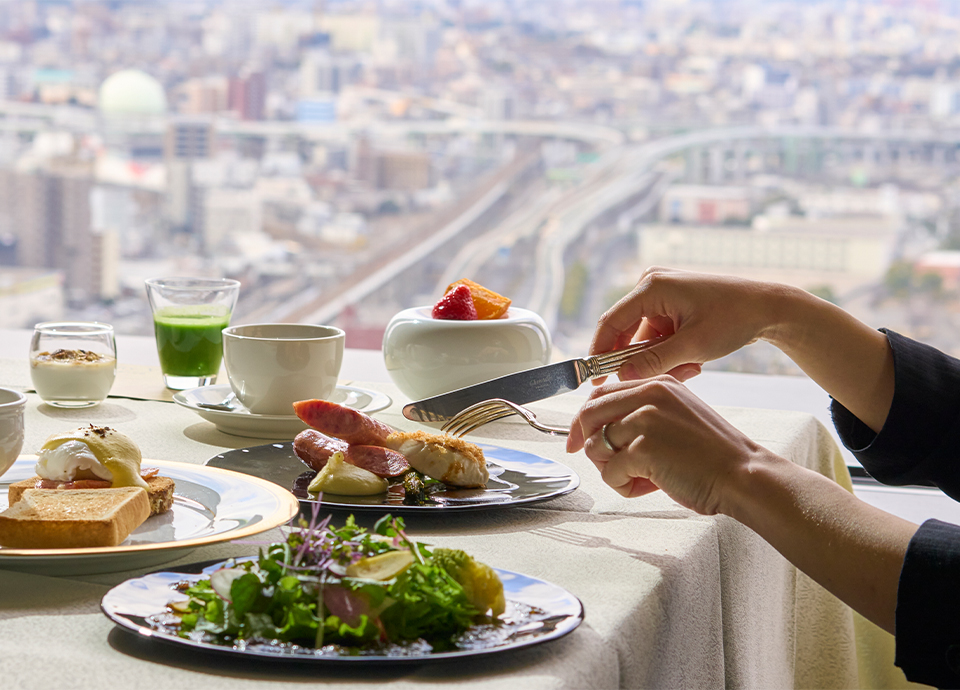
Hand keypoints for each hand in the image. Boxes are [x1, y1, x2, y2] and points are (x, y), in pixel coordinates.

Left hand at [567, 376, 771, 514]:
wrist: (744, 475)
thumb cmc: (712, 455)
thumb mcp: (677, 415)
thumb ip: (642, 413)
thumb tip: (598, 428)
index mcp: (657, 384)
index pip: (600, 394)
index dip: (583, 420)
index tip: (578, 440)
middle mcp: (648, 395)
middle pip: (589, 416)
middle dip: (588, 445)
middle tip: (608, 465)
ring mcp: (644, 420)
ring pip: (596, 447)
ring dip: (613, 470)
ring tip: (642, 478)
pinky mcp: (643, 449)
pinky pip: (610, 472)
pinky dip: (624, 486)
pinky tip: (649, 487)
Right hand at [591, 267, 782, 381]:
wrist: (767, 308)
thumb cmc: (734, 319)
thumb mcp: (694, 346)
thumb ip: (655, 362)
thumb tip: (622, 376)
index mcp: (651, 287)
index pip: (610, 323)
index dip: (599, 352)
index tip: (594, 380)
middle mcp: (650, 285)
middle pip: (624, 332)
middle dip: (639, 360)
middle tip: (656, 381)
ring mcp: (658, 294)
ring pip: (641, 339)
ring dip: (658, 360)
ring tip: (691, 368)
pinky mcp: (668, 305)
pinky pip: (655, 336)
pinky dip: (667, 353)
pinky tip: (692, 361)